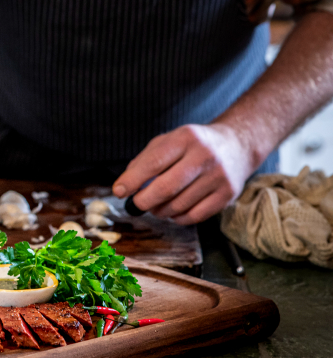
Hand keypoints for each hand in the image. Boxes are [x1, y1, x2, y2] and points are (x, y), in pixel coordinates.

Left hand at [112, 124, 255, 224]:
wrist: (237, 144)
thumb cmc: (193, 145)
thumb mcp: (169, 140)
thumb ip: (145, 160)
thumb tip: (124, 187)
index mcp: (185, 138)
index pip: (153, 163)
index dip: (132, 180)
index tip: (119, 191)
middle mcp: (204, 156)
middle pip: (166, 188)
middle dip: (144, 201)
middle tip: (136, 204)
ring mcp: (218, 176)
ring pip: (179, 205)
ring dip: (160, 211)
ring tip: (156, 206)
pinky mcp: (228, 194)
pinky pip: (195, 216)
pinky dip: (177, 218)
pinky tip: (173, 212)